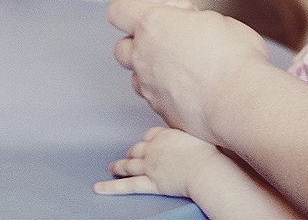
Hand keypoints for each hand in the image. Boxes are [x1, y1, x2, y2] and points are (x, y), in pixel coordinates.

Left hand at [93, 126, 220, 197]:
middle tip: (129, 156)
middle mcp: (154, 148)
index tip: (148, 143)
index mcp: (165, 134)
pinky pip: (127, 185)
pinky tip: (99, 187)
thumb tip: (198, 120)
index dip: (148, 140)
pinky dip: (111, 186)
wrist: (205, 169)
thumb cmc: (208, 152)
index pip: (150, 134)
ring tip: (111, 168)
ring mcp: (150, 166)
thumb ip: (192, 128)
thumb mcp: (200, 132)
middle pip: (138, 149)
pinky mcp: (150, 182)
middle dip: (132, 153)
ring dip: (119, 166)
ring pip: (129, 165)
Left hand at [109, 0, 270, 140]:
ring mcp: (149, 88)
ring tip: (181, 70)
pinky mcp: (162, 113)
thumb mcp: (217, 20)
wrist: (241, 102)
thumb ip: (194, 20)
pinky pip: (155, 100)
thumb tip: (191, 24)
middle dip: (137, 44)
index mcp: (153, 24)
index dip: (130, 10)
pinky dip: (168, 95)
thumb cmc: (234, 55)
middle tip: (167, 42)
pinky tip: (193, 93)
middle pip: (121, 48)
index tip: (151, 13)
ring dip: (151, 72)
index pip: (119, 12)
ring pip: (137, 77)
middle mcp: (143, 56)